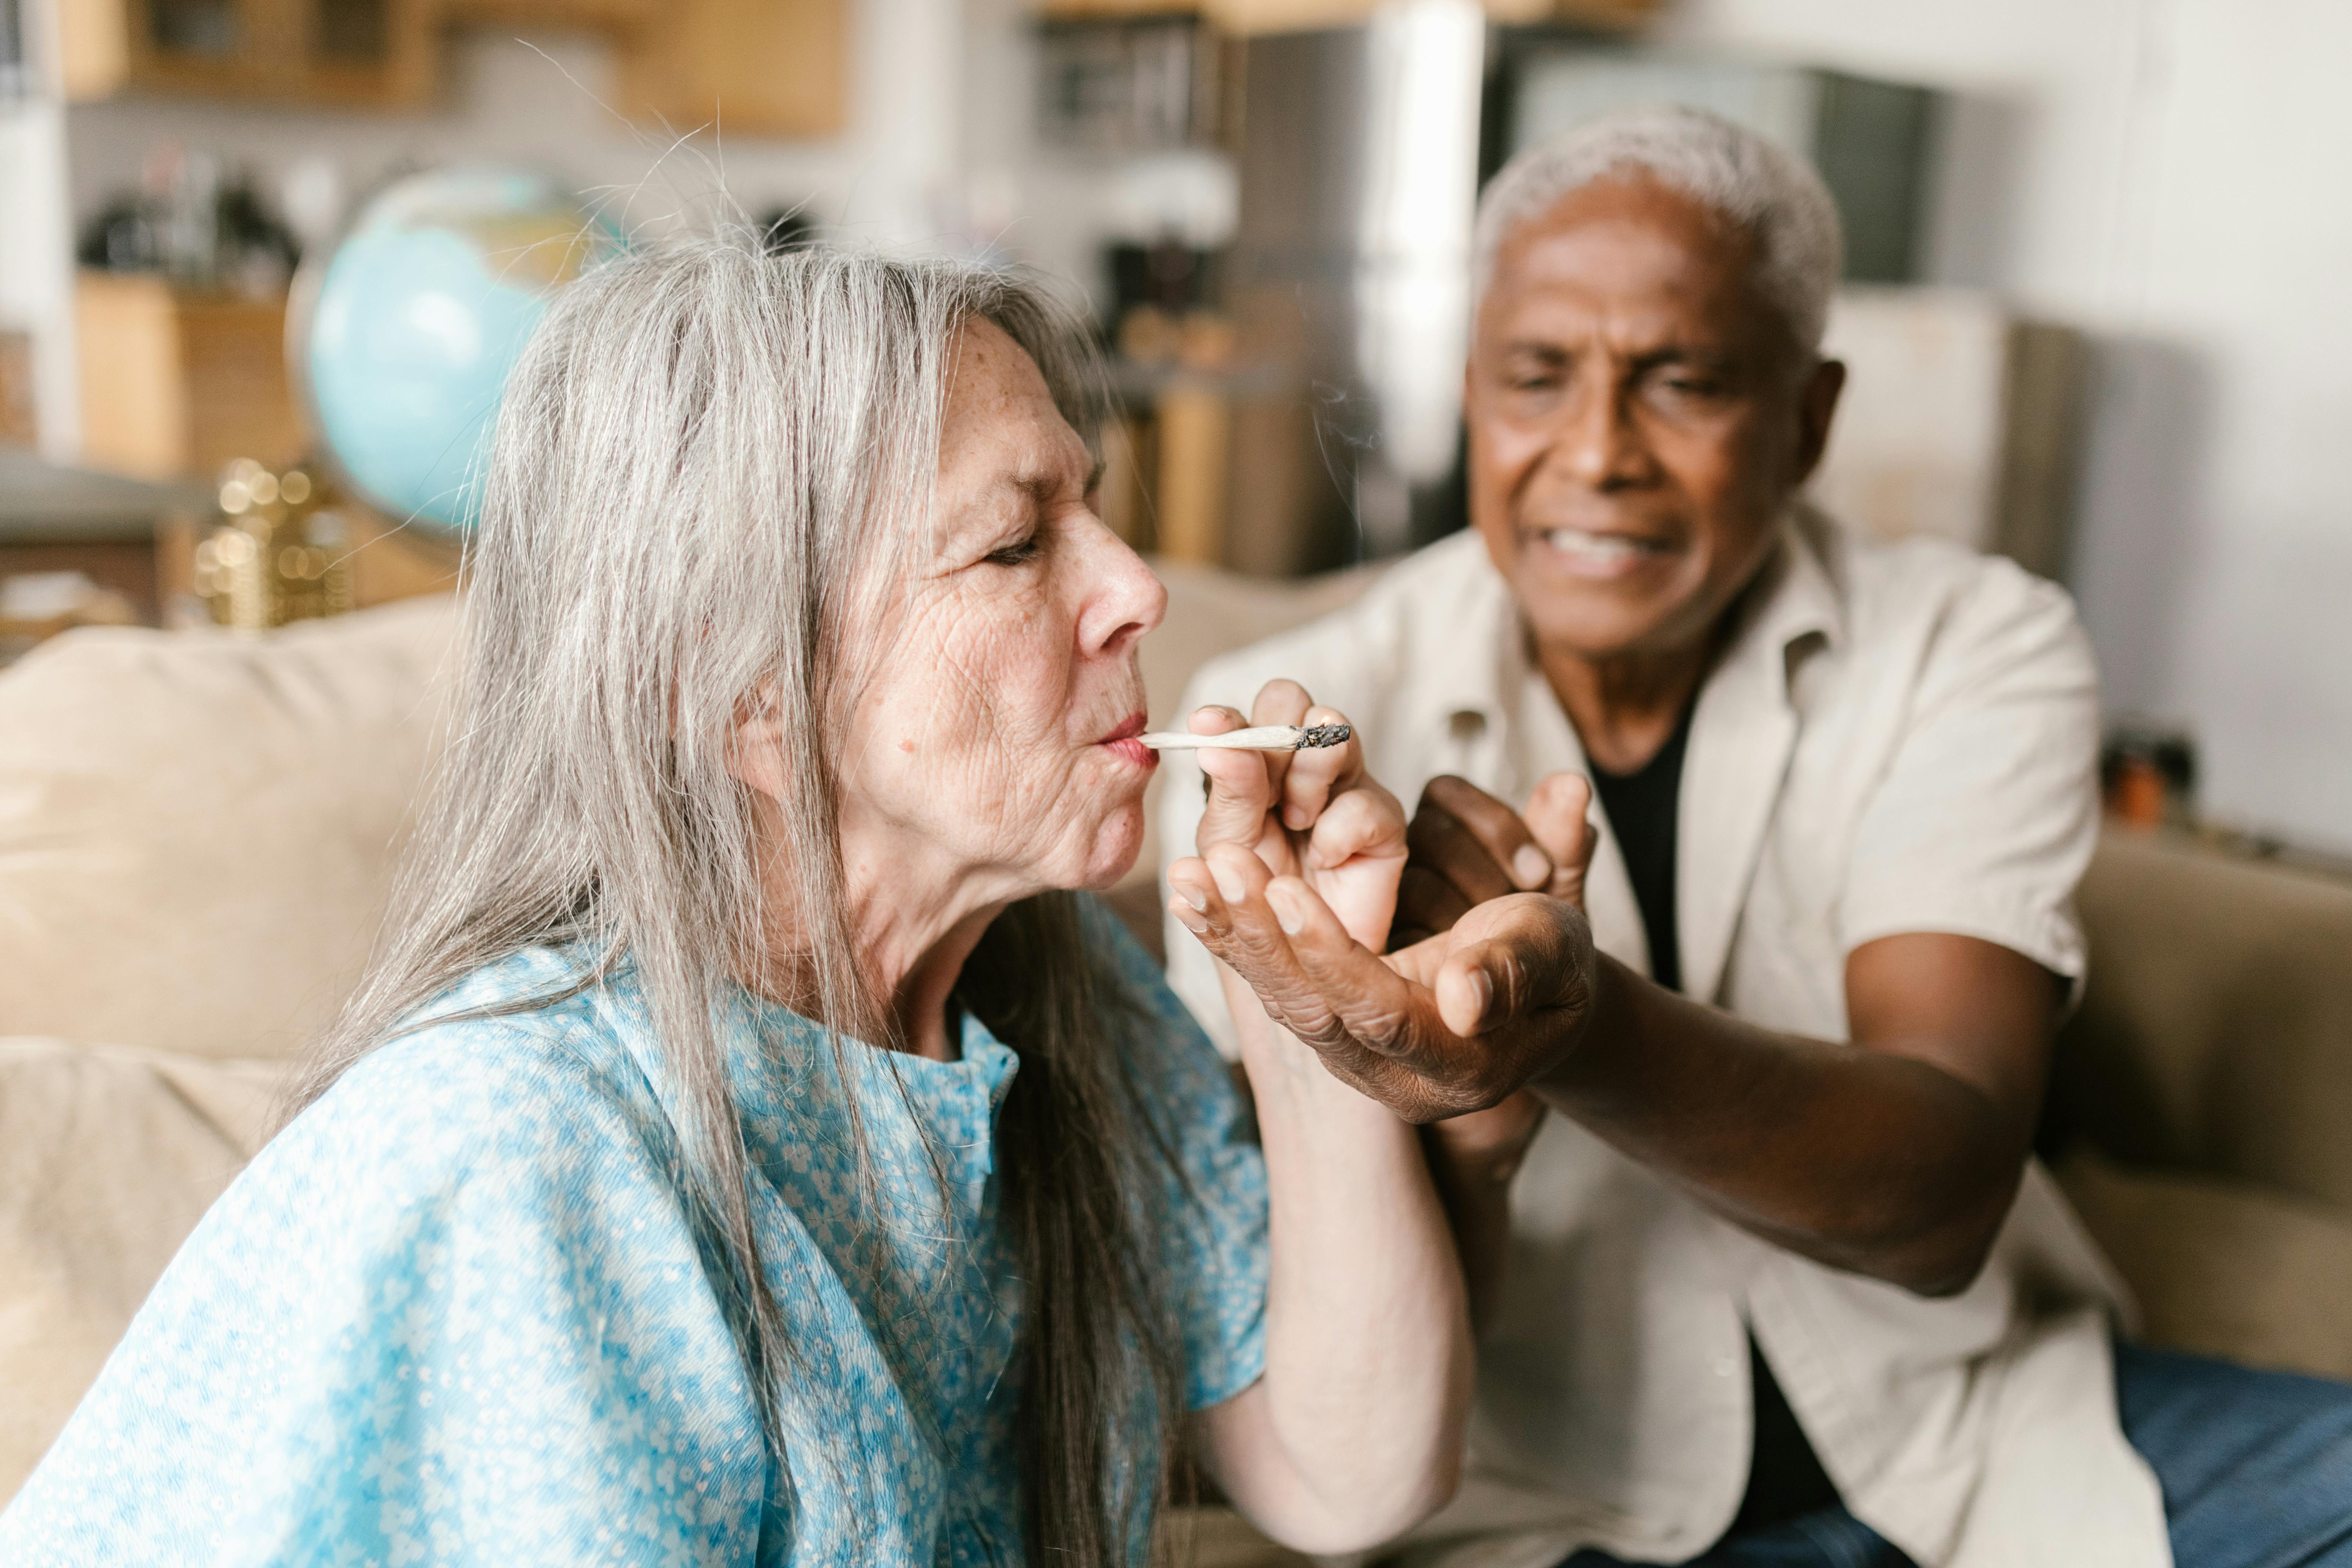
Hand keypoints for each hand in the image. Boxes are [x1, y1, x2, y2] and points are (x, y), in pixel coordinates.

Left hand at [1171, 681, 1404, 951]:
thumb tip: (1209, 734)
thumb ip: (1226, 791)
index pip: (1240, 717)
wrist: (1301, 959)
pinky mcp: (1383, 819)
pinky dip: (1336, 835)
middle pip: (1289, 700)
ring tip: (1296, 822)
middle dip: (1274, 739)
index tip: (1207, 727)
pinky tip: (1325, 860)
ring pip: (1333, 730)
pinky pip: (1365, 802)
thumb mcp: (1226, 846)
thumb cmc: (1256, 897)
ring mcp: (1344, 785)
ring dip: (1306, 776)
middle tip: (1267, 795)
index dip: (1226, 719)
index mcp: (1248, 766)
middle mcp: (1296, 764)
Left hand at [1171, 850, 1598, 1121]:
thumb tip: (1465, 998)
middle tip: (1218, 865)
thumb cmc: (1553, 963)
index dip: (1335, 956)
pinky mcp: (1328, 1027)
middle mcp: (1393, 1078)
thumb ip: (1514, 971)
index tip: (1290, 890)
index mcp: (1456, 1069)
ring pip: (1283, 999)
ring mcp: (1355, 1059)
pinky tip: (1191, 892)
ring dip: (1233, 935)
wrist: (1537, 992)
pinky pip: (1273, 984)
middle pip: (1315, 1011)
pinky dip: (1232, 936)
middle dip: (1262, 938)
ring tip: (1189, 874)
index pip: (1381, 1014)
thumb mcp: (1554, 955)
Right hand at [1394, 773, 1595, 947]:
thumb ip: (1564, 839)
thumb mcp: (1561, 888)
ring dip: (1464, 913)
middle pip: (1426, 832)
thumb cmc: (1542, 938)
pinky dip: (1444, 953)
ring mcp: (1388, 905)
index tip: (1542, 872)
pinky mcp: (1383, 952)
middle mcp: (1408, 859)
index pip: (1445, 792)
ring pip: (1413, 885)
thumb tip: (1572, 785)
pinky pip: (1402, 941)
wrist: (1532, 1004)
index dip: (1496, 827)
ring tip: (1497, 940)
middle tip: (1524, 907)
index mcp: (1444, 826)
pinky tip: (1470, 967)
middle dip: (1484, 870)